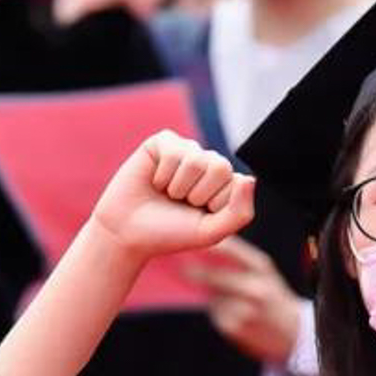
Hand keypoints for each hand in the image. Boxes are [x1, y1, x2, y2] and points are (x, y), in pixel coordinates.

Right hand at [90, 131, 254, 260]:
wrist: (127, 233)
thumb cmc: (169, 233)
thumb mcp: (210, 232)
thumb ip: (239, 212)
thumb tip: (249, 179)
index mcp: (225, 183)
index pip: (237, 184)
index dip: (215, 206)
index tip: (197, 215)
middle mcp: (208, 163)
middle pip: (220, 167)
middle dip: (197, 194)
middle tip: (180, 203)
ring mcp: (186, 150)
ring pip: (195, 160)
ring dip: (177, 186)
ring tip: (166, 193)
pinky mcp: (163, 142)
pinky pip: (173, 151)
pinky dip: (162, 175)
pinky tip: (154, 182)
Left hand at [186, 237, 303, 365]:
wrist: (294, 331)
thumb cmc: (272, 295)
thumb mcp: (263, 271)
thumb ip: (237, 258)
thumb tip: (201, 248)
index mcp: (261, 267)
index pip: (229, 250)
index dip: (207, 246)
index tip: (190, 241)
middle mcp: (255, 287)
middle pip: (213, 275)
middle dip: (194, 270)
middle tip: (179, 266)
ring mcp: (245, 309)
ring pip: (212, 295)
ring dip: (209, 294)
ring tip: (226, 295)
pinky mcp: (235, 327)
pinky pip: (215, 313)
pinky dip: (217, 311)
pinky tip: (233, 312)